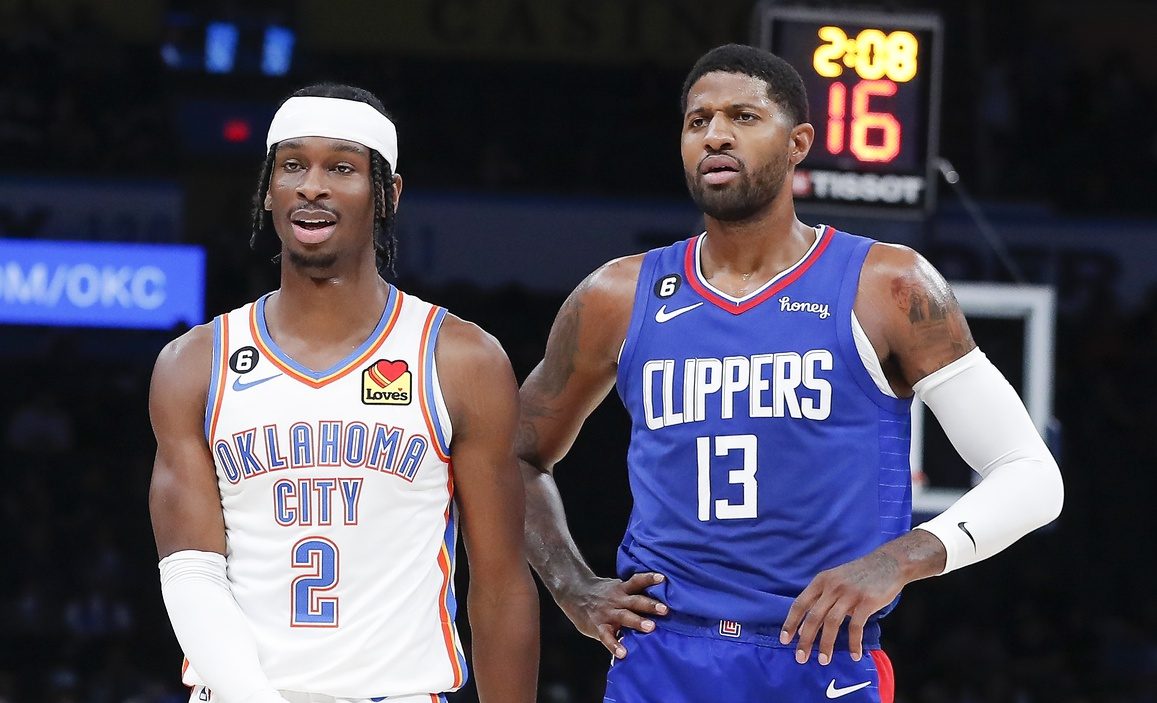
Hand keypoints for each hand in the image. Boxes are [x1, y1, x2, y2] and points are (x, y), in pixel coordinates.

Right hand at [555, 572, 667, 658]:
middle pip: (635, 601)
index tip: (663, 578)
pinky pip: (607, 637)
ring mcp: (607, 614)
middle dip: (650, 605)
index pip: (637, 581)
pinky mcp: (599, 627)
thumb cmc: (600, 593)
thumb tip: (656, 596)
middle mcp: (616, 600)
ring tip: (651, 628)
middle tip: (665, 610)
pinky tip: (623, 654)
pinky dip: (615, 646)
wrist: (573, 593)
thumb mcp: (615, 587)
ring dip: (638, 622)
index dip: (649, 579)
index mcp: (621, 589)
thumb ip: (631, 593)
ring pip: (624, 617)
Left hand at [779, 550, 903, 664]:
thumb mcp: (835, 581)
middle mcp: (832, 586)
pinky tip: (854, 655)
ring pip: (831, 623)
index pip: (800, 604)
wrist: (888, 562)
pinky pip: (856, 626)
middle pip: (814, 616)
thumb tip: (803, 629)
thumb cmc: (859, 575)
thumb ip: (820, 601)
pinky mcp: (866, 601)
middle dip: (805, 640)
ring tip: (824, 661)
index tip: (784, 640)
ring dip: (826, 645)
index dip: (790, 623)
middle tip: (801, 658)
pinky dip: (853, 643)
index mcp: (821, 581)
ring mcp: (849, 593)